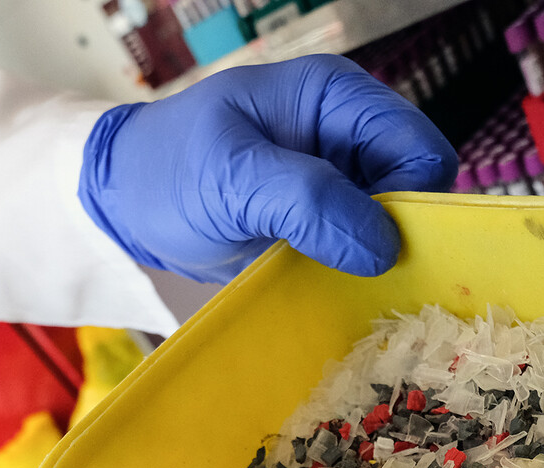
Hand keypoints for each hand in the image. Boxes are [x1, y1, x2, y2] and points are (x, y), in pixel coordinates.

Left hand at [78, 54, 457, 283]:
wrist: (125, 205)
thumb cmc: (169, 171)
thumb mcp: (232, 178)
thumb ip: (308, 201)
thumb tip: (383, 245)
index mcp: (335, 99)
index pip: (419, 147)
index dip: (414, 199)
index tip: (383, 248)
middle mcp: (349, 137)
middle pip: (417, 189)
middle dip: (403, 234)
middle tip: (367, 277)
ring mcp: (339, 184)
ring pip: (397, 226)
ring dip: (381, 262)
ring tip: (347, 287)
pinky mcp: (325, 226)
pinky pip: (366, 252)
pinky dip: (358, 275)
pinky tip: (336, 291)